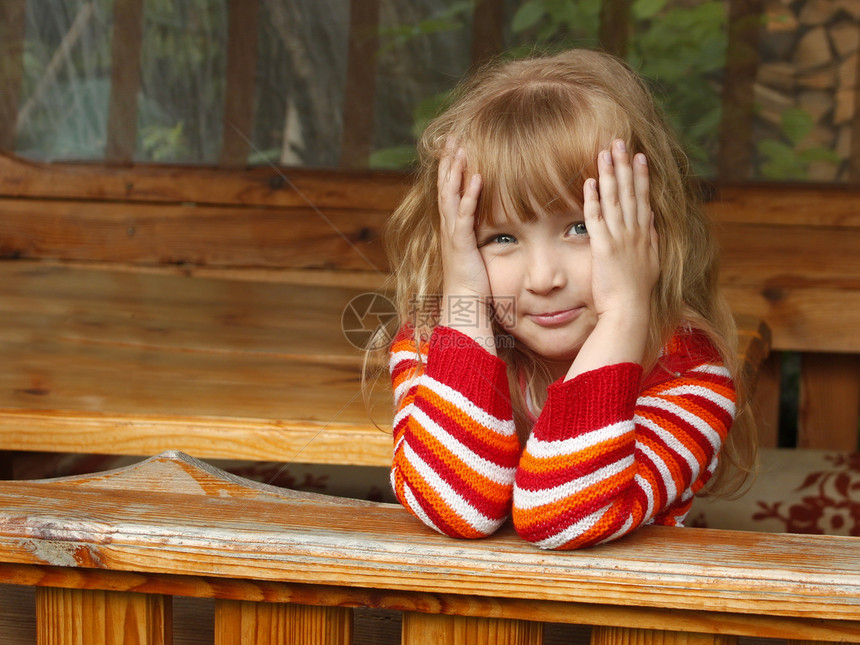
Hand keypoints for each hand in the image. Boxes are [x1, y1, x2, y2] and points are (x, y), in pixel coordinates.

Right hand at [437, 145, 495, 347]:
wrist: (463, 311)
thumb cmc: (474, 289)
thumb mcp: (479, 258)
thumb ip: (483, 242)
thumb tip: (496, 231)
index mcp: (454, 230)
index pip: (450, 193)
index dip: (452, 169)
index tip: (456, 147)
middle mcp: (450, 230)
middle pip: (446, 187)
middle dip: (449, 162)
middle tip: (452, 137)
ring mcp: (454, 237)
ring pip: (451, 197)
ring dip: (456, 171)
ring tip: (460, 148)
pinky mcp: (462, 246)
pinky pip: (464, 216)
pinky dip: (470, 196)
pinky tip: (478, 178)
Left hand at [583, 139, 658, 321]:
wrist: (630, 310)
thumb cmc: (637, 292)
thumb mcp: (651, 261)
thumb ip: (650, 238)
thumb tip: (650, 219)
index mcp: (645, 234)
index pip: (643, 198)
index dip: (641, 175)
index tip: (639, 155)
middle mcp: (634, 232)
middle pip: (629, 192)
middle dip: (625, 165)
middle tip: (620, 141)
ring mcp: (620, 238)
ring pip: (614, 199)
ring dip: (610, 174)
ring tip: (605, 152)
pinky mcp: (604, 247)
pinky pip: (597, 218)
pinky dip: (593, 199)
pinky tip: (590, 181)